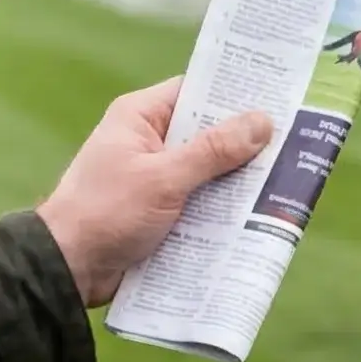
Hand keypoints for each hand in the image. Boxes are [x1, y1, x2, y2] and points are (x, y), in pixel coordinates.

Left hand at [37, 77, 273, 306]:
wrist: (66, 269)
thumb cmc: (107, 212)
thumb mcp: (164, 178)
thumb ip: (213, 150)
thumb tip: (262, 121)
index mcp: (140, 118)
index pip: (195, 91)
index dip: (233, 93)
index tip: (277, 96)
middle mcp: (148, 142)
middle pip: (207, 134)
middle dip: (245, 143)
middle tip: (294, 142)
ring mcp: (155, 179)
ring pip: (208, 172)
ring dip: (237, 181)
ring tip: (286, 181)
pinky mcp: (160, 212)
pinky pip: (200, 203)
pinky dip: (222, 209)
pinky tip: (258, 216)